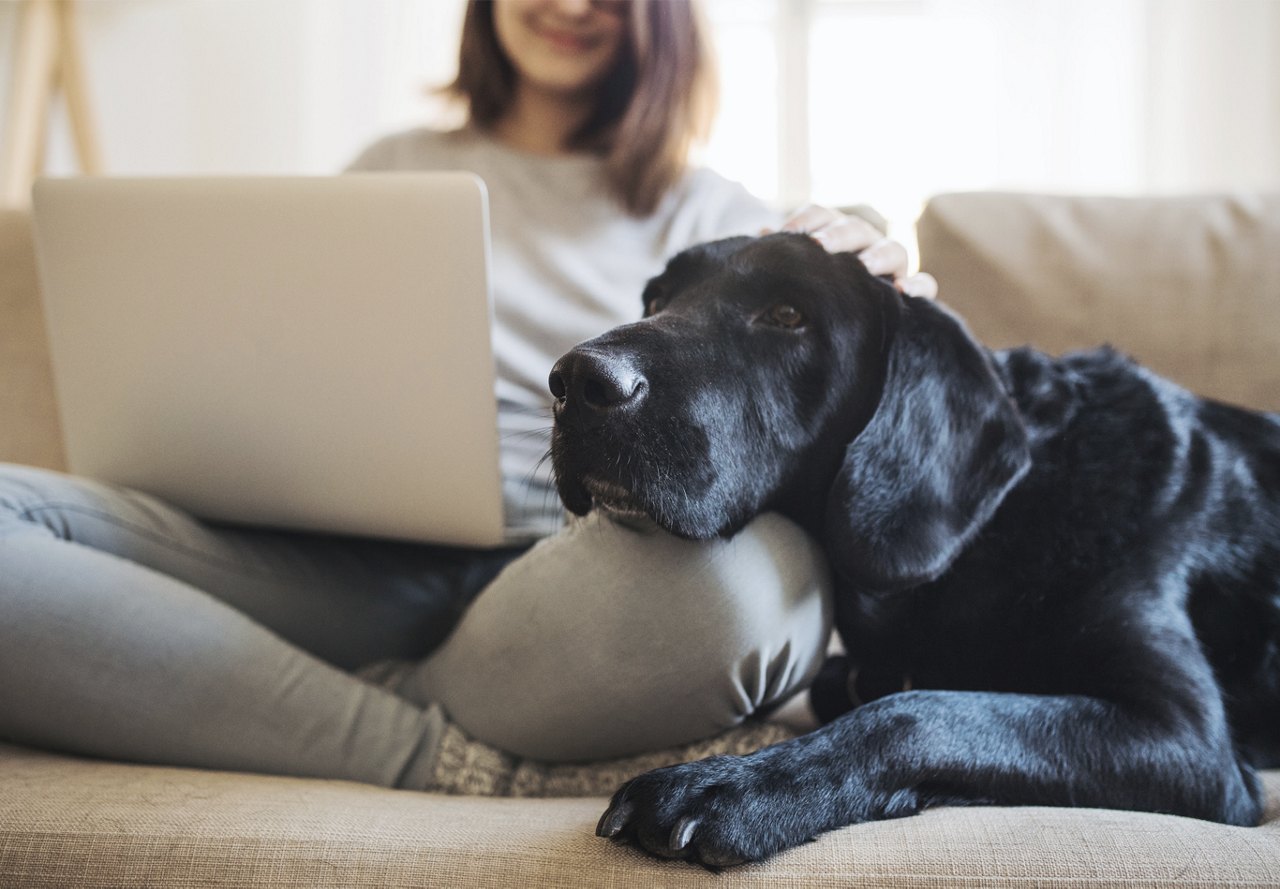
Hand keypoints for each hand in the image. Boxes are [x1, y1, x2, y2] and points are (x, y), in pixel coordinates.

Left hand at [775, 204, 938, 299]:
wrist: (844, 324)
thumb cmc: (813, 293)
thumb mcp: (796, 275)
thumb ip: (784, 256)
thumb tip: (760, 237)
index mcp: (833, 232)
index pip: (821, 215)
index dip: (805, 220)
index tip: (785, 233)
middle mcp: (864, 242)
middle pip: (855, 229)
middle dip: (838, 235)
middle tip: (819, 247)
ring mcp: (891, 264)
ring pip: (894, 250)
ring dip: (879, 256)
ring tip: (865, 267)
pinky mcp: (910, 289)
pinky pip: (925, 284)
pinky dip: (919, 285)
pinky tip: (904, 291)